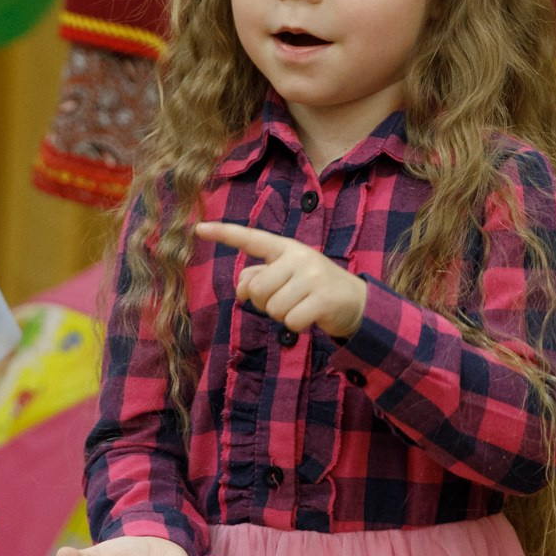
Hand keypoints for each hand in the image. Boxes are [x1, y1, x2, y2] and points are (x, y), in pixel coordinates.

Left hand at [192, 221, 367, 337]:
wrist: (357, 302)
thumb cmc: (313, 288)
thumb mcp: (288, 276)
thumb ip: (260, 277)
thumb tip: (240, 289)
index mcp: (286, 248)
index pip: (251, 239)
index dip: (224, 234)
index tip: (198, 228)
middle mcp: (298, 257)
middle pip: (256, 289)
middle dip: (266, 302)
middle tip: (288, 299)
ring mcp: (312, 276)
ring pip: (272, 307)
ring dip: (283, 316)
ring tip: (301, 307)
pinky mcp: (322, 298)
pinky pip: (290, 321)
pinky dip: (296, 326)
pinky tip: (310, 317)